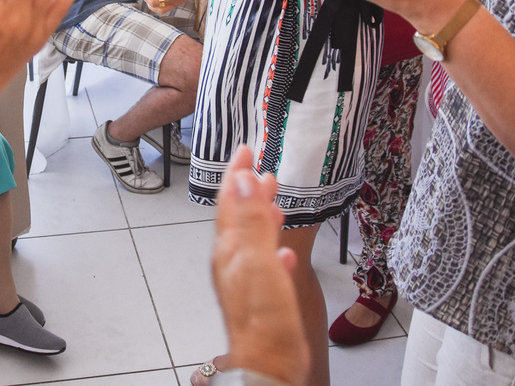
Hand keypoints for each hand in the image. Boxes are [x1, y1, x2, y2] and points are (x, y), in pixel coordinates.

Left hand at [212, 145, 308, 385]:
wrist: (270, 363)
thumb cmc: (263, 319)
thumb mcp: (258, 260)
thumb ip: (251, 219)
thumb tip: (243, 179)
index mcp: (229, 249)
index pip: (230, 201)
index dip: (237, 174)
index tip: (244, 151)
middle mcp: (232, 262)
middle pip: (238, 217)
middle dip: (249, 191)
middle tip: (261, 170)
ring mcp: (245, 280)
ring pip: (251, 239)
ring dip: (260, 216)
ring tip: (273, 201)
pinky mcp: (260, 297)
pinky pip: (264, 263)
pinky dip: (273, 249)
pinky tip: (285, 253)